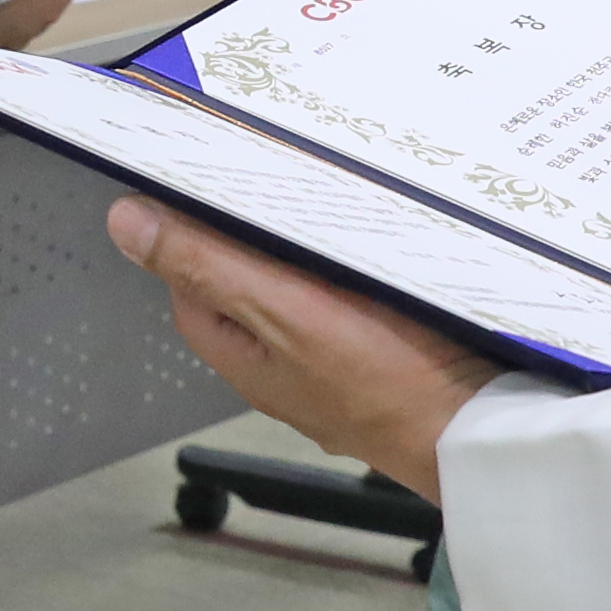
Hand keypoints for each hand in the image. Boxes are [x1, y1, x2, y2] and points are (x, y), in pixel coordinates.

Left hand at [108, 200, 495, 497]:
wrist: (485, 433)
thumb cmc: (387, 378)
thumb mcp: (285, 309)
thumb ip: (208, 265)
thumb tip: (124, 223)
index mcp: (244, 358)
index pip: (191, 280)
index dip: (196, 228)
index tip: (220, 177)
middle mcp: (282, 370)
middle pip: (248, 284)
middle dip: (260, 234)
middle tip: (286, 180)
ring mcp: (336, 371)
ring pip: (306, 293)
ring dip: (317, 250)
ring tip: (338, 203)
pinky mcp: (385, 363)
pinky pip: (356, 306)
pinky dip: (362, 274)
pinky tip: (386, 249)